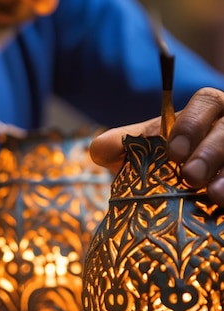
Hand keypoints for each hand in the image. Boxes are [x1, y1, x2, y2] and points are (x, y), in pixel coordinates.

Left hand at [90, 88, 223, 206]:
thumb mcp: (149, 151)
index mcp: (208, 110)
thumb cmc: (169, 163)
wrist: (192, 196)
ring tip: (214, 196)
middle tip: (191, 176)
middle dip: (211, 151)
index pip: (206, 102)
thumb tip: (99, 149)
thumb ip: (125, 148)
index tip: (172, 152)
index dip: (191, 124)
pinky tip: (223, 209)